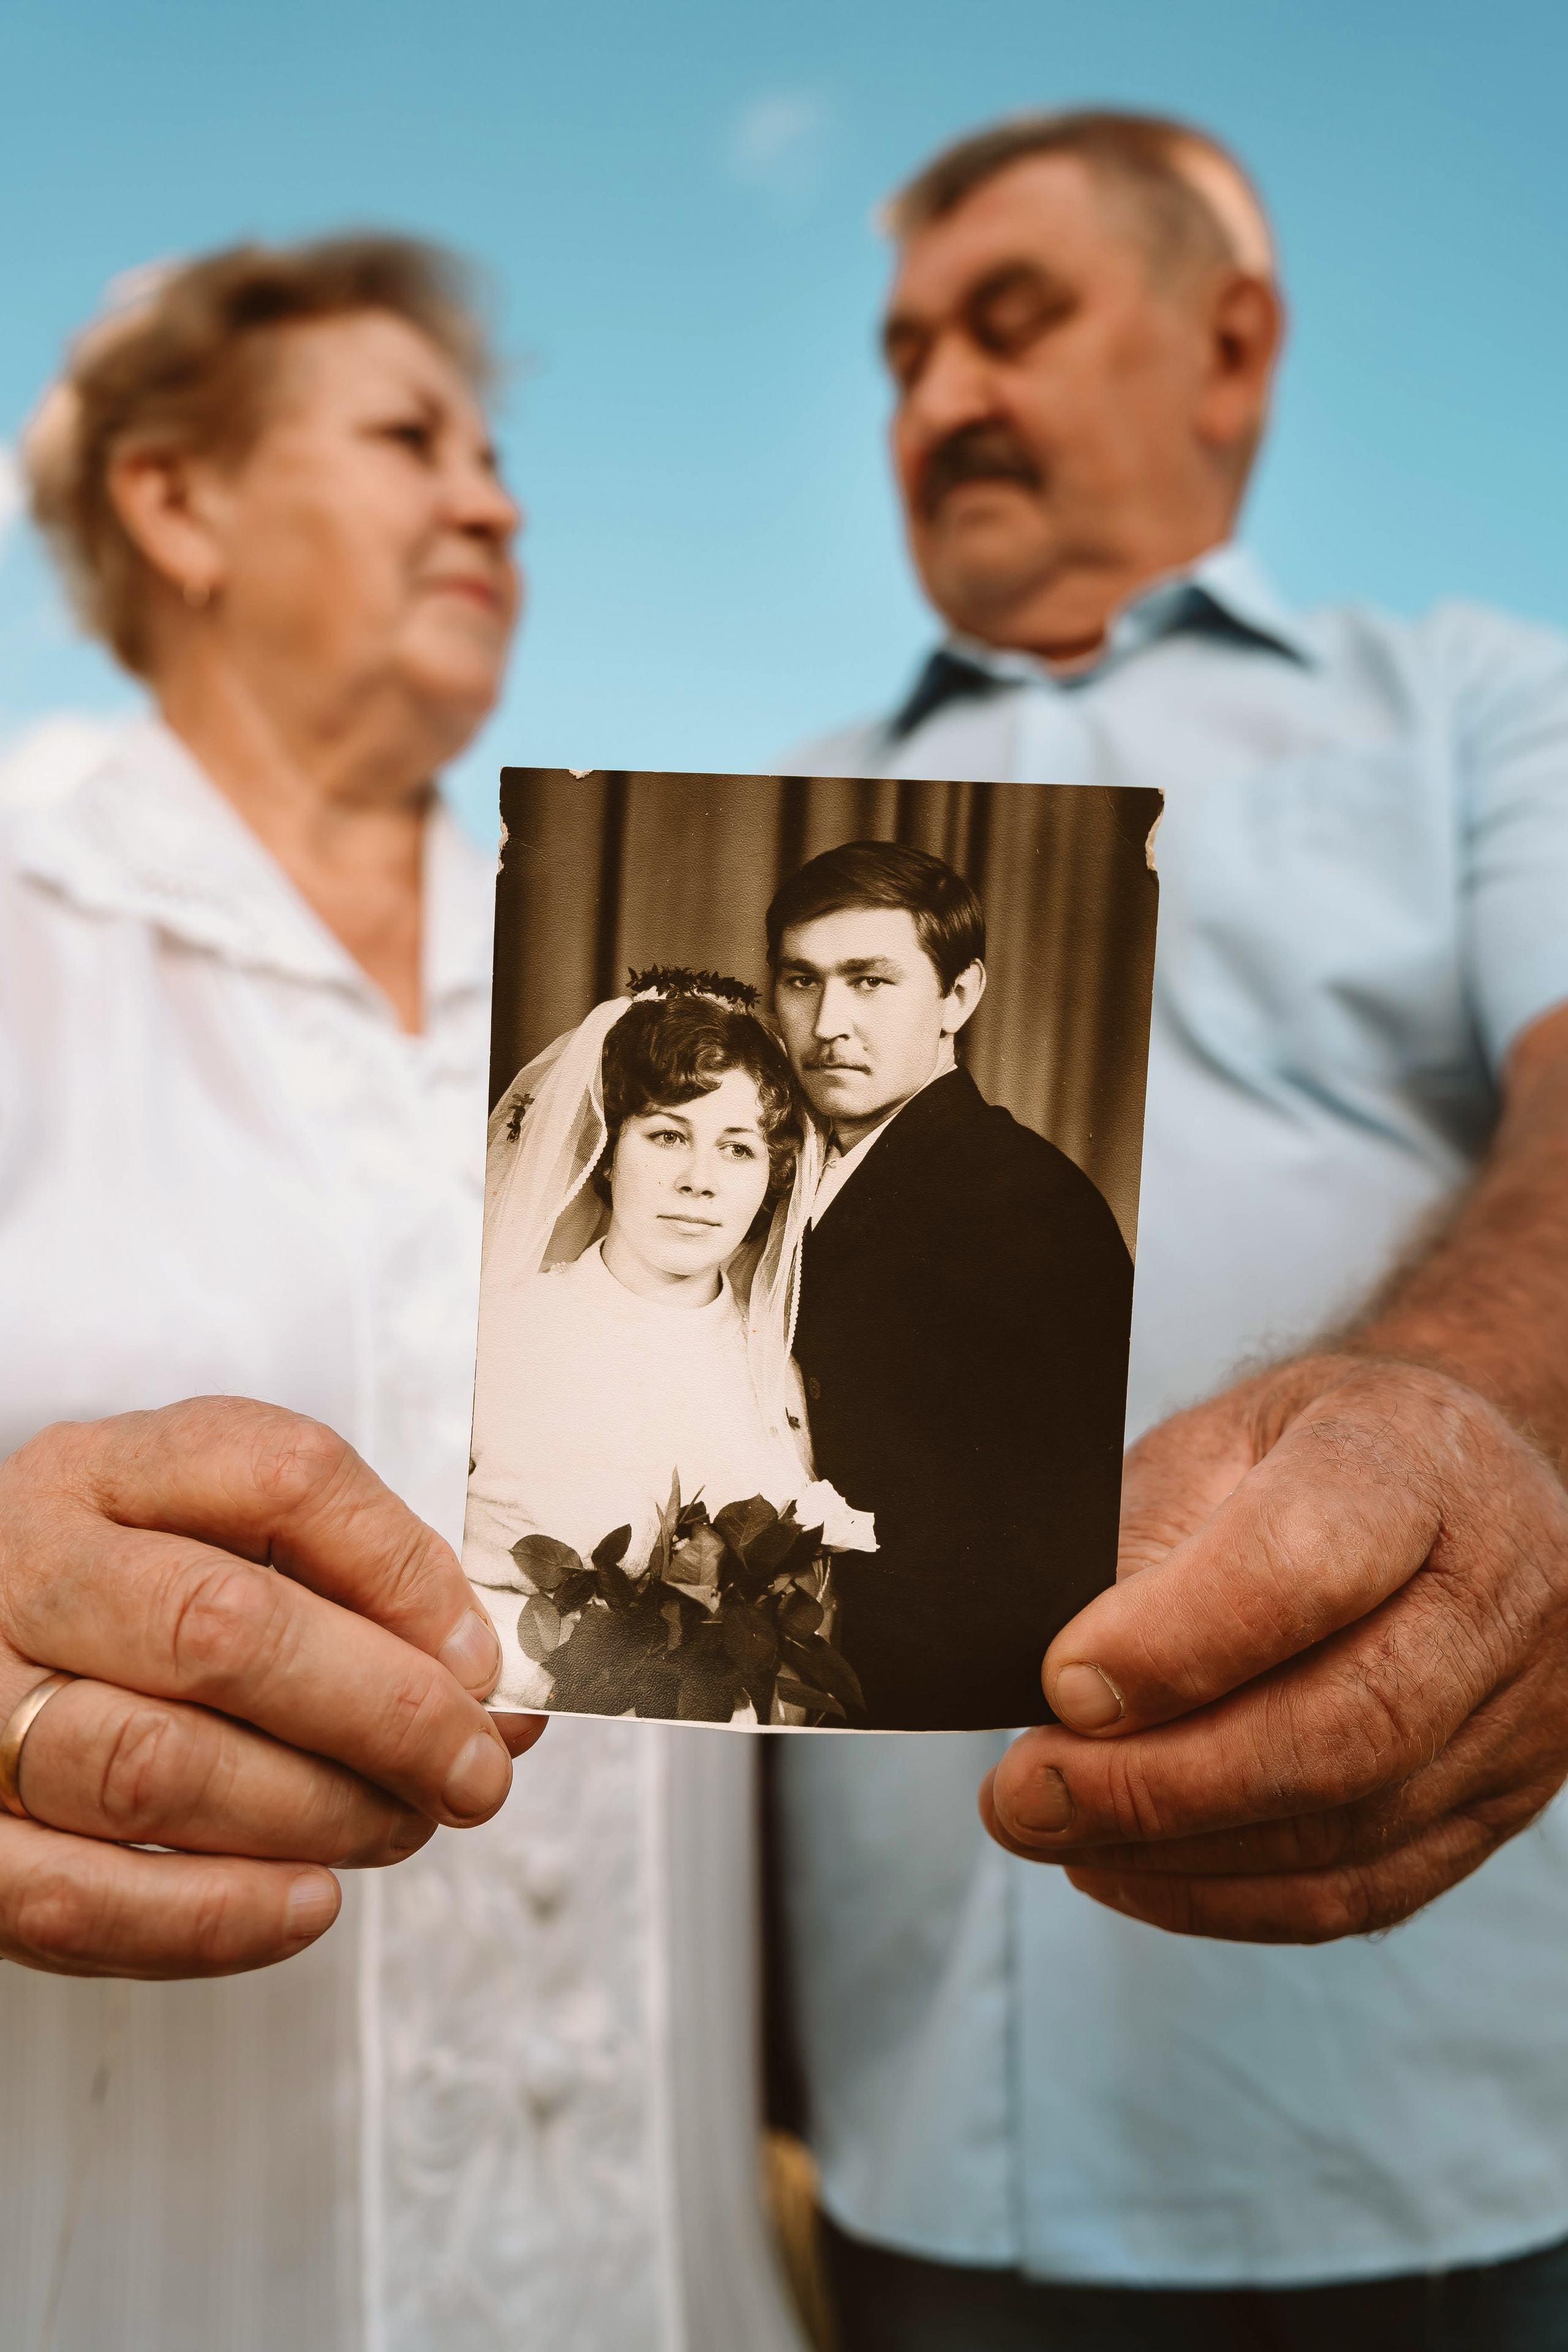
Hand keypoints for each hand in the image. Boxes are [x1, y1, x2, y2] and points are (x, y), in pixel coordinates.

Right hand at [0, 1398, 544, 1979]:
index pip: (285, 1477)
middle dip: (382, 1712)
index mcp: (110, 1471)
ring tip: (399, 1827)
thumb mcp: (225, 1544)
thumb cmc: (128, 1601)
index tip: (478, 1657)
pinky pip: (79, 1895)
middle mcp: (30, 1567)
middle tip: (471, 1770)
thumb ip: (359, 1598)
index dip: (405, 1573)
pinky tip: (308, 1901)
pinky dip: (214, 1915)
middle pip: (221, 1629)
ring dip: (314, 1815)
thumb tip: (494, 1699)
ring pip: (153, 1767)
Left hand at [981, 1354, 1567, 1940]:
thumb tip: (1063, 1689)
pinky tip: (1130, 1870)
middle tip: (1027, 1795)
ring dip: (1179, 1854)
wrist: (1441, 1475)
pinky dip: (1231, 1899)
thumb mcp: (1215, 1444)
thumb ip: (1148, 1548)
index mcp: (1419, 1456)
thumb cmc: (1304, 1454)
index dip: (1179, 1642)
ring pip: (1354, 1829)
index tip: (1062, 1684)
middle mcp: (1501, 1583)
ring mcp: (1522, 1706)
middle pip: (1348, 1724)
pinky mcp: (1505, 1801)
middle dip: (1164, 1783)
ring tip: (1056, 1831)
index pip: (1309, 1564)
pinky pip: (1367, 1890)